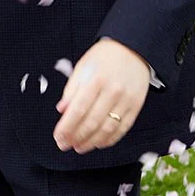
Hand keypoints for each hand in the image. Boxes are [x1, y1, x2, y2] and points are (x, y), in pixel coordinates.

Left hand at [53, 38, 150, 153]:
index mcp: (96, 79)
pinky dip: (110, 140)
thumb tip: (62, 110)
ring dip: (91, 142)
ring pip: (107, 129)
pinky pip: (122, 129)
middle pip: (91, 122)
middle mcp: (112, 91)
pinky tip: (99, 143)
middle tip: (65, 144)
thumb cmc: (105, 57)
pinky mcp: (136, 106)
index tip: (58, 137)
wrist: (133, 48)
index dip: (67, 127)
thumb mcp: (83, 66)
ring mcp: (126, 100)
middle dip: (76, 137)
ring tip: (79, 147)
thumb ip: (71, 90)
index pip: (78, 110)